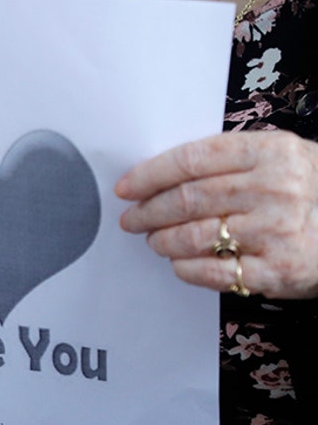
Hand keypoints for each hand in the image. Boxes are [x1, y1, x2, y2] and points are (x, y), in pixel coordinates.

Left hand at [115, 130, 317, 298]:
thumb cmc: (309, 189)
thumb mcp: (279, 158)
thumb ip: (229, 160)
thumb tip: (160, 174)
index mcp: (269, 152)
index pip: (191, 160)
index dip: (149, 175)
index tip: (126, 188)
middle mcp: (273, 189)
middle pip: (187, 199)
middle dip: (148, 212)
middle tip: (131, 219)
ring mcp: (277, 230)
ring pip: (194, 236)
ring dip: (163, 241)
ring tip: (154, 240)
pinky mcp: (280, 270)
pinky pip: (215, 272)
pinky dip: (187, 268)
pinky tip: (179, 264)